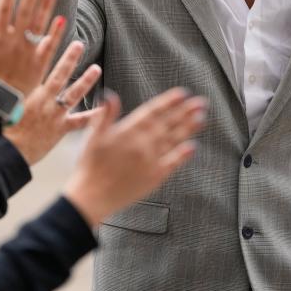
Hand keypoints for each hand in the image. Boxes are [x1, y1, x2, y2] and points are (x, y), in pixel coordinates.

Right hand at [4, 41, 101, 165]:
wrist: (7, 153)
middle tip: (79, 44)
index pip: (38, 65)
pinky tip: (106, 108)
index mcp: (29, 92)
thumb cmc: (0, 128)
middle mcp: (44, 100)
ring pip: (73, 94)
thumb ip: (8, 84)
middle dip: (69, 59)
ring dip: (86, 81)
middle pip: (59, 75)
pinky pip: (81, 122)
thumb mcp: (3, 103)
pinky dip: (94, 115)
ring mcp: (54, 114)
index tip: (52, 34)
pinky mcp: (60, 129)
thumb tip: (7, 70)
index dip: (45, 48)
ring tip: (96, 68)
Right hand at [63, 89, 205, 226]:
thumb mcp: (93, 136)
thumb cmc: (90, 166)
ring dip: (188, 128)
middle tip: (201, 102)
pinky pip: (172, 164)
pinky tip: (192, 147)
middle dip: (185, 112)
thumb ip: (105, 115)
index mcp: (127, 132)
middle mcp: (142, 145)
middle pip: (167, 124)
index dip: (168, 101)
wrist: (91, 197)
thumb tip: (110, 95)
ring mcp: (150, 161)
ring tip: (201, 118)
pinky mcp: (153, 178)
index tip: (182, 93)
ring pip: (173, 140)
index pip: (152, 112)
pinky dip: (182, 155)